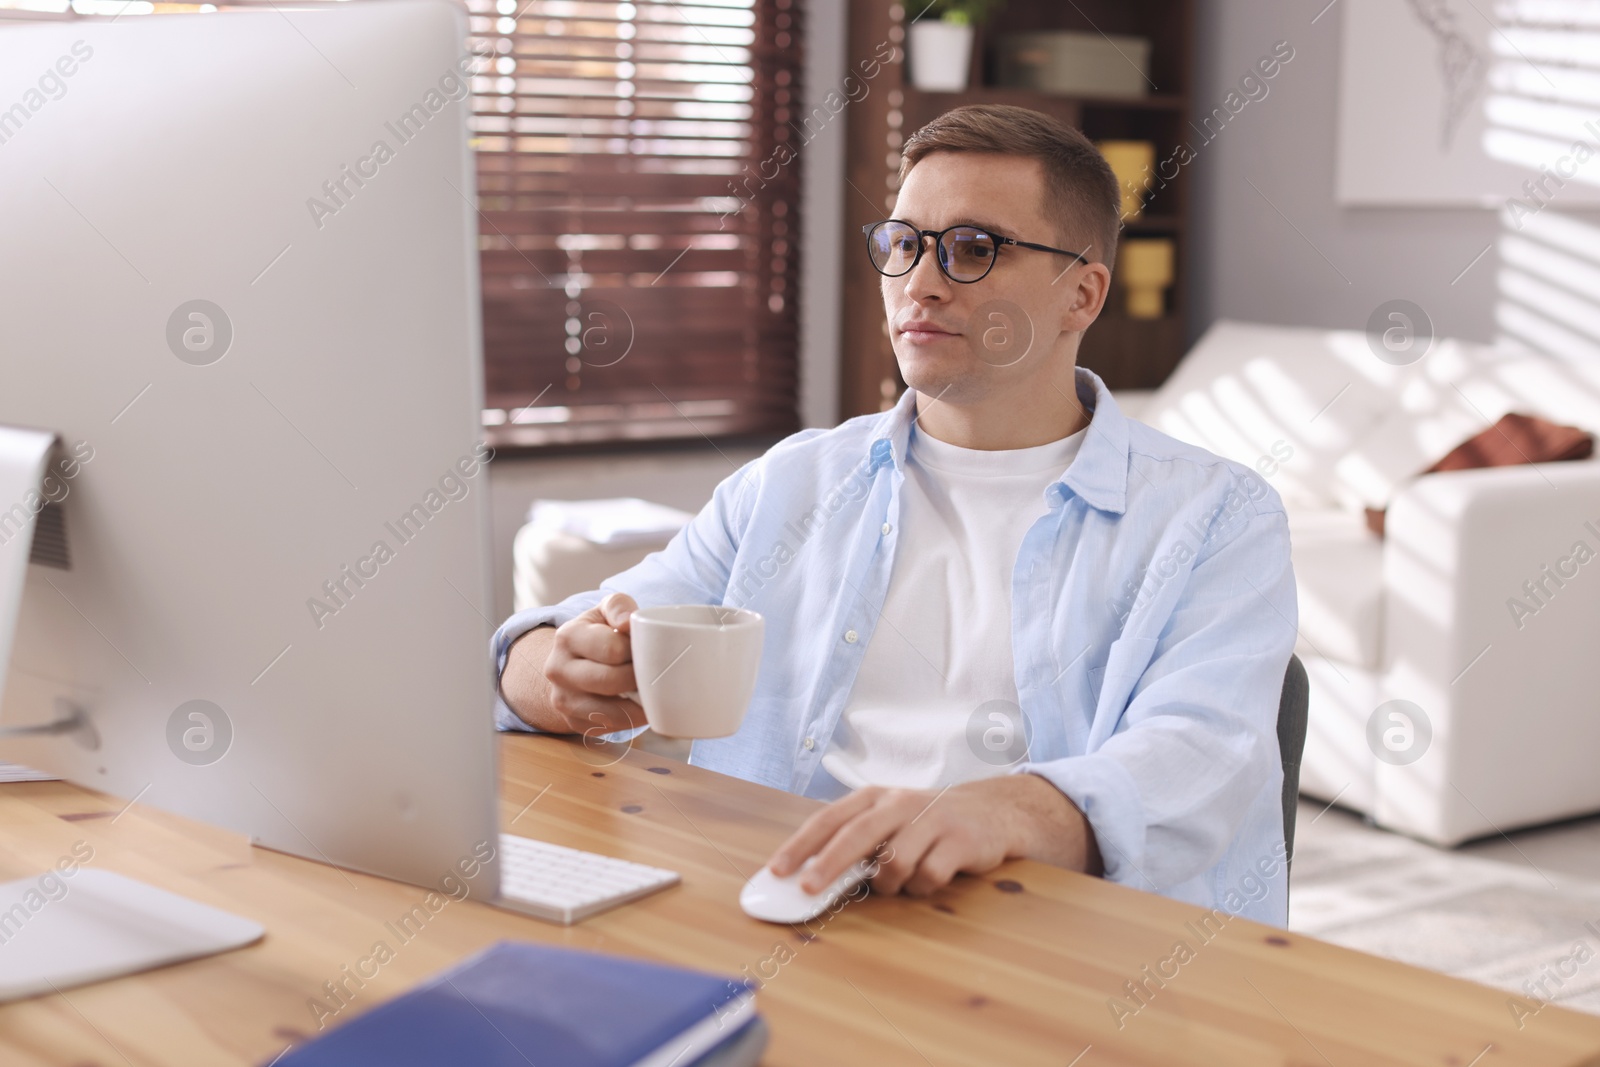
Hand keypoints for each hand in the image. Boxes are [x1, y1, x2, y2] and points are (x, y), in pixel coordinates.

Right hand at [505, 593, 646, 735]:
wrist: (570, 660)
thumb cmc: (598, 632)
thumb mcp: (605, 609)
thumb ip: (619, 606)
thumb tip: (628, 622)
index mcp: (567, 637)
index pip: (613, 649)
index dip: (637, 651)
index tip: (646, 650)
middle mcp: (558, 670)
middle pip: (612, 682)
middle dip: (640, 678)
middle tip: (655, 673)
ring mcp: (563, 699)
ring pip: (612, 711)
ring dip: (639, 704)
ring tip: (652, 692)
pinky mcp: (573, 722)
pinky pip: (610, 728)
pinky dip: (630, 720)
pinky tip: (637, 705)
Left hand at [767, 775, 1100, 897]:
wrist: (992, 812)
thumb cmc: (926, 823)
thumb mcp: (889, 823)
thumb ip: (855, 844)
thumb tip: (809, 877)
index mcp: (874, 798)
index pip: (828, 820)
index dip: (800, 845)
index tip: (778, 871)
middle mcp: (899, 803)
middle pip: (856, 835)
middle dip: (828, 865)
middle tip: (808, 890)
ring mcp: (930, 819)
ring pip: (894, 862)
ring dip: (891, 883)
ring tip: (903, 879)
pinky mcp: (959, 840)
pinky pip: (928, 877)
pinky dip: (923, 887)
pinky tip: (932, 876)